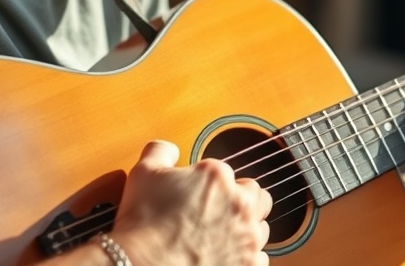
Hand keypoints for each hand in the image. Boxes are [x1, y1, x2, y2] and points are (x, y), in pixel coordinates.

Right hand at [109, 140, 272, 265]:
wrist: (142, 265)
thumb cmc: (143, 223)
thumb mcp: (144, 172)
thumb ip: (162, 150)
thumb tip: (170, 150)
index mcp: (216, 177)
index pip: (226, 171)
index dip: (210, 183)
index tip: (198, 193)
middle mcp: (238, 204)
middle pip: (257, 195)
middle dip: (241, 200)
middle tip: (219, 211)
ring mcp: (247, 237)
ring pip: (262, 227)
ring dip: (247, 229)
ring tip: (222, 237)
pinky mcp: (249, 265)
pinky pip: (260, 259)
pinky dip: (246, 258)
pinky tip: (227, 257)